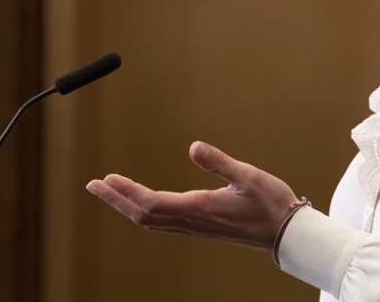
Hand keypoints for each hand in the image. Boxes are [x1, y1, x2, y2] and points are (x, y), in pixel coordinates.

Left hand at [85, 141, 298, 250]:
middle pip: (143, 215)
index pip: (151, 202)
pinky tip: (143, 203)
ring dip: (127, 206)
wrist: (285, 233)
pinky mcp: (200, 227)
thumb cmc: (270, 203)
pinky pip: (163, 222)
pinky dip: (145, 211)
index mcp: (199, 208)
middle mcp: (192, 220)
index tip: (106, 179)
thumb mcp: (248, 176)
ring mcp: (195, 226)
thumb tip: (193, 146)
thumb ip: (219, 162)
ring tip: (111, 191)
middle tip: (94, 185)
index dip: (126, 191)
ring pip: (150, 221)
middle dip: (116, 200)